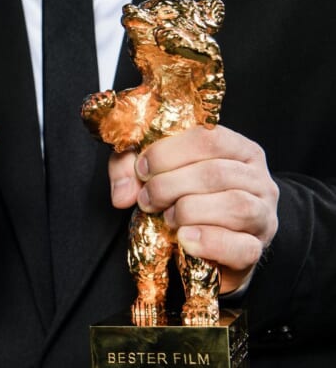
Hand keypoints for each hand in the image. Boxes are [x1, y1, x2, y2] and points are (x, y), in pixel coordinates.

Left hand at [109, 125, 278, 293]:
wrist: (208, 244)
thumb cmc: (183, 199)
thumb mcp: (154, 174)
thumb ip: (130, 170)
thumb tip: (122, 194)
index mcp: (237, 149)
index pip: (209, 137)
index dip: (168, 153)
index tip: (142, 169)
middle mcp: (257, 178)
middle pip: (216, 172)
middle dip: (170, 185)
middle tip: (146, 199)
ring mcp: (263, 214)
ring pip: (234, 205)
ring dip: (189, 211)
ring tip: (167, 218)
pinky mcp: (256, 248)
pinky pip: (240, 246)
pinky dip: (208, 242)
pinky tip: (184, 239)